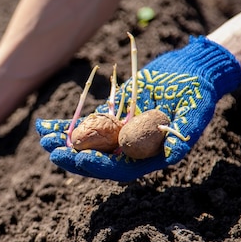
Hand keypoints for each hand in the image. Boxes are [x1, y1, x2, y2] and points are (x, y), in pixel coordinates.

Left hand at [36, 36, 240, 180]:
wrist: (192, 72)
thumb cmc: (197, 94)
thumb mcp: (195, 113)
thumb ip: (185, 135)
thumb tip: (174, 156)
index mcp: (148, 157)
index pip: (119, 170)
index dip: (99, 167)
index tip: (80, 159)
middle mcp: (130, 150)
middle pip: (97, 161)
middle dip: (73, 158)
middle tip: (51, 151)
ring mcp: (118, 134)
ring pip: (86, 144)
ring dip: (63, 143)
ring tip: (42, 138)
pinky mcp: (110, 118)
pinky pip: (84, 125)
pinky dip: (64, 125)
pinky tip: (44, 125)